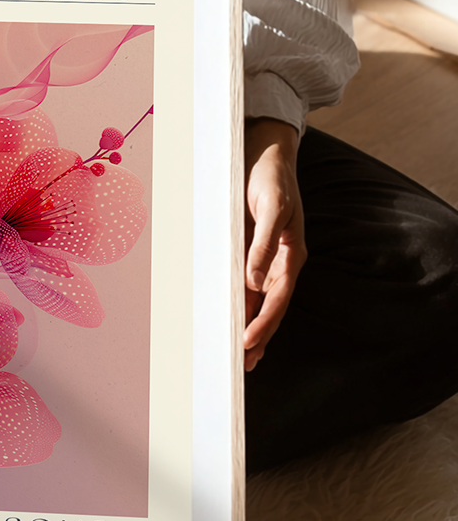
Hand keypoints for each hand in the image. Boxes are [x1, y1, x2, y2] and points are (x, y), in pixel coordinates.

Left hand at [243, 118, 306, 371]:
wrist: (266, 153)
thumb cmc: (270, 177)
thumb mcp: (271, 206)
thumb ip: (264, 243)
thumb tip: (254, 281)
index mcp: (291, 255)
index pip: (277, 298)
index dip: (263, 322)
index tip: (247, 344)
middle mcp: (279, 262)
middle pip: (268, 307)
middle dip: (257, 337)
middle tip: (240, 367)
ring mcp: (265, 259)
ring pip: (256, 301)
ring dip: (247, 327)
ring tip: (237, 358)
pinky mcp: (250, 251)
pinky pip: (243, 285)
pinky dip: (237, 305)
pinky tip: (228, 320)